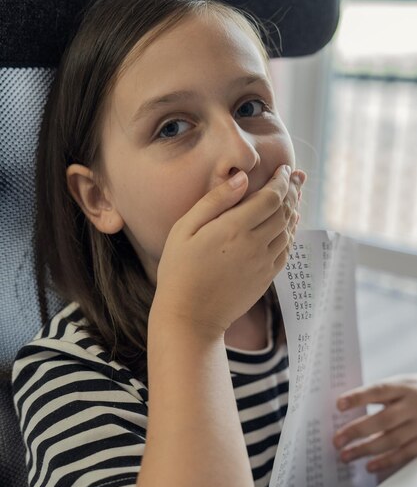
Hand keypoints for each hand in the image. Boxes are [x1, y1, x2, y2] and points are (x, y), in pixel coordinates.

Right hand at [153, 165, 304, 336]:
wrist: (190, 316)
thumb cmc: (179, 271)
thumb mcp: (184, 229)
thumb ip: (215, 201)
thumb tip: (242, 178)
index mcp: (234, 228)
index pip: (271, 197)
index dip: (281, 180)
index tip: (284, 170)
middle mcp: (255, 244)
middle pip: (285, 211)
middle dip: (292, 191)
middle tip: (295, 178)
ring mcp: (263, 263)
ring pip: (288, 230)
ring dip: (294, 211)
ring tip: (294, 197)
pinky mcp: (266, 278)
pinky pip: (286, 251)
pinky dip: (291, 234)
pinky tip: (288, 226)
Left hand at [333, 375, 416, 476]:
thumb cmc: (415, 393)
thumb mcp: (401, 385)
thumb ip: (379, 395)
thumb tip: (344, 406)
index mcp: (403, 387)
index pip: (378, 390)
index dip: (358, 397)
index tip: (338, 404)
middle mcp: (413, 406)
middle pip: (383, 419)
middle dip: (357, 431)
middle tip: (337, 440)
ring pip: (392, 440)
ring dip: (366, 450)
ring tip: (346, 456)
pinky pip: (405, 454)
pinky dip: (386, 461)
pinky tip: (369, 466)